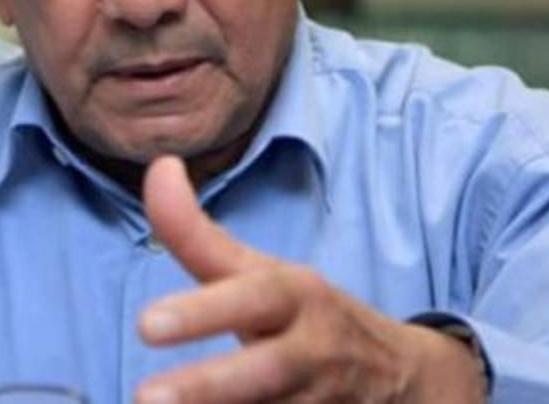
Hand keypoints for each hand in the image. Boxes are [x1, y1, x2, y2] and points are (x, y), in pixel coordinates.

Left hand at [135, 156, 482, 402]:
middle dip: (210, 385)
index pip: (253, 298)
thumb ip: (198, 233)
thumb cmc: (303, 315)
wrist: (402, 378)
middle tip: (147, 397)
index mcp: (296, 297)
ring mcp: (321, 398)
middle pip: (268, 370)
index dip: (203, 312)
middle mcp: (313, 350)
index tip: (146, 326)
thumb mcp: (258, 273)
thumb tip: (158, 167)